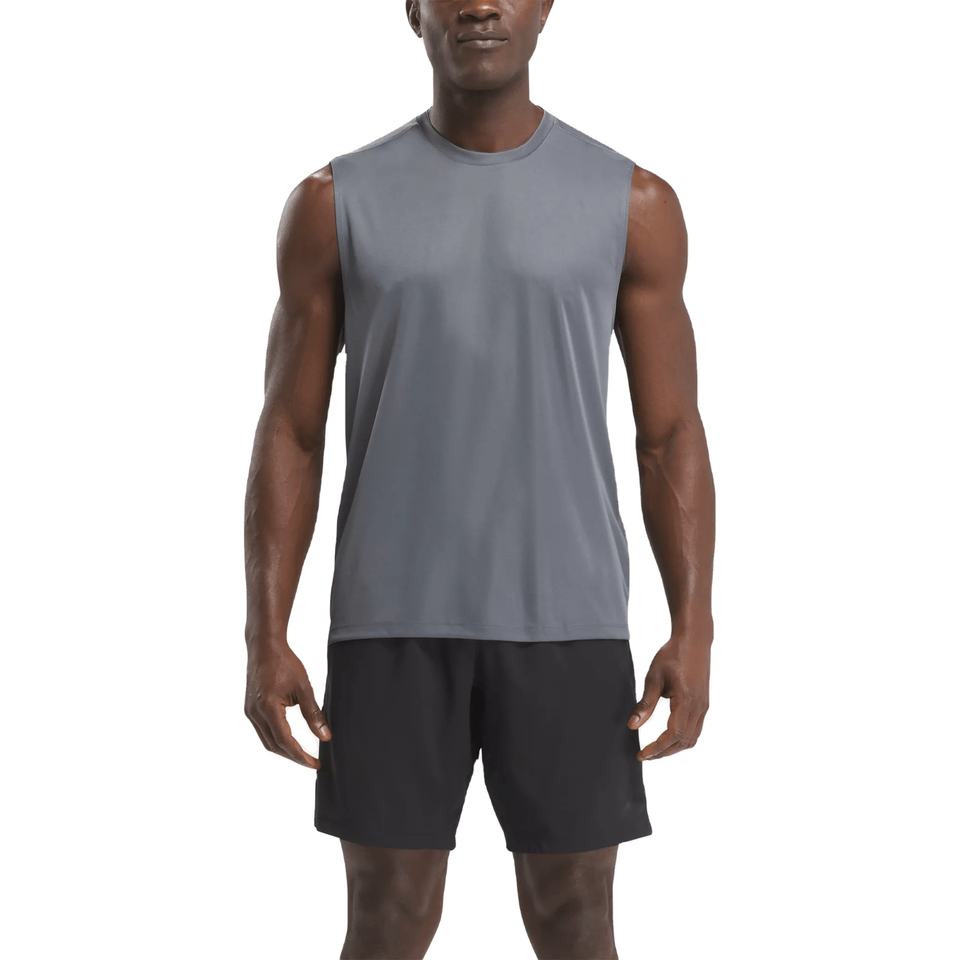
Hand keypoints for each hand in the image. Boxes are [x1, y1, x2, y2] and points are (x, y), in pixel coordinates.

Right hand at [244, 645, 331, 767]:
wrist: (264, 647)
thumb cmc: (285, 663)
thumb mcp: (304, 688)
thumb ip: (313, 714)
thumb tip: (325, 737)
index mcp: (268, 708)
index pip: (286, 742)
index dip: (301, 756)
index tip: (315, 763)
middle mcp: (255, 713)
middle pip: (274, 746)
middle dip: (293, 756)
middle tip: (312, 762)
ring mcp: (250, 712)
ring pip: (266, 741)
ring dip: (284, 750)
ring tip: (302, 754)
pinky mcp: (250, 709)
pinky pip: (262, 731)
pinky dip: (276, 739)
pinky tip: (289, 740)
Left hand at [626, 635, 709, 760]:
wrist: (694, 640)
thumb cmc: (672, 655)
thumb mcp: (654, 677)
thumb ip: (645, 704)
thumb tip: (632, 726)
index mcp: (686, 700)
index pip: (673, 734)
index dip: (657, 748)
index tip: (642, 755)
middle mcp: (699, 707)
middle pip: (684, 741)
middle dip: (664, 752)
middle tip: (644, 755)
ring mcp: (704, 707)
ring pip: (692, 738)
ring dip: (673, 748)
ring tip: (655, 750)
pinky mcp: (704, 704)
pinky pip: (696, 730)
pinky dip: (682, 739)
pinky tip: (668, 737)